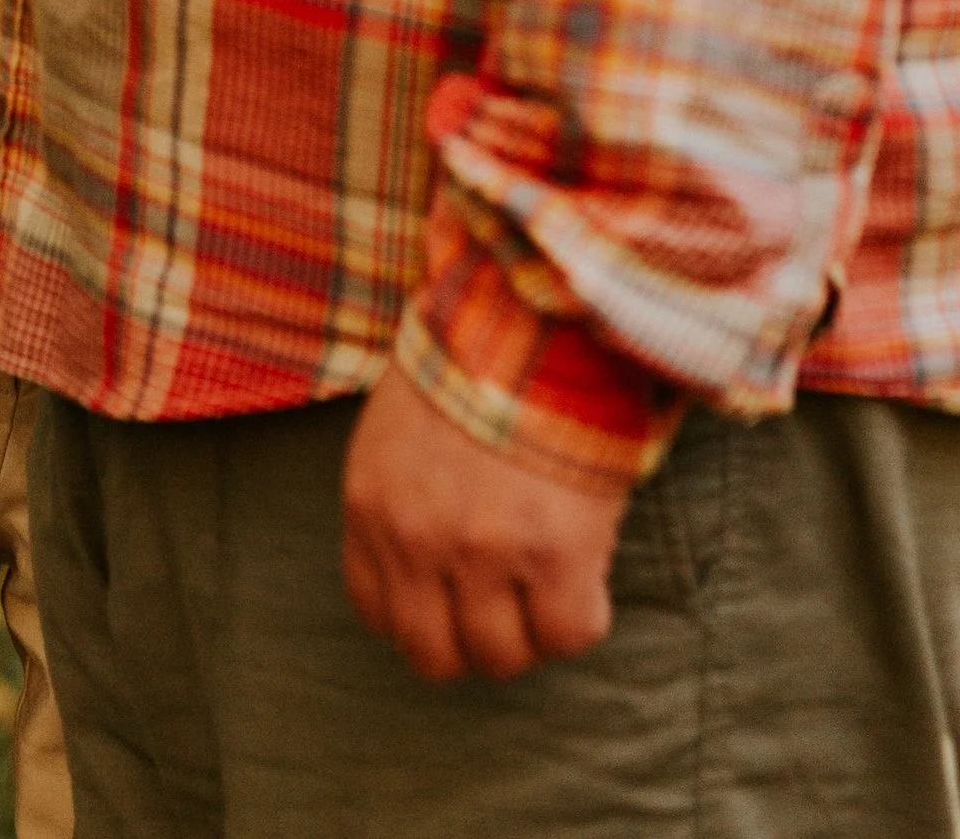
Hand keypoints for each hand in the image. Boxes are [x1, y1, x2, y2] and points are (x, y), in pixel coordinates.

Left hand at [341, 363, 628, 681]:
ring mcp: (483, 550)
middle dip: (475, 636)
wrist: (535, 302)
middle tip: (511, 597)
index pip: (378, 612)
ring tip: (554, 576)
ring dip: (532, 628)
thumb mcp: (403, 424)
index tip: (458, 592)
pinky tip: (589, 568)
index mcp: (370, 504)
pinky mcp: (555, 550)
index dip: (425, 612)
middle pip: (435, 655)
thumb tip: (431, 560)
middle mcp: (416, 538)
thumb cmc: (478, 352)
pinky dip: (584, 614)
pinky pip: (568, 635)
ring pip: (503, 657)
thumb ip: (404, 496)